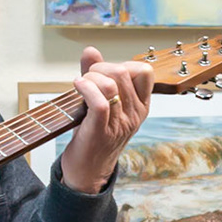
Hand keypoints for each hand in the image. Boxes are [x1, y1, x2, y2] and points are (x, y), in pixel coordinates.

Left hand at [58, 46, 154, 192]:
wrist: (87, 171)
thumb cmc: (94, 135)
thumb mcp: (102, 103)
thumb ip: (96, 75)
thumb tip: (91, 50)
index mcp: (140, 106)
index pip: (145, 71)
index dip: (123, 64)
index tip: (106, 75)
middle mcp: (134, 114)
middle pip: (123, 72)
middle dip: (99, 68)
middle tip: (87, 79)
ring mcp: (120, 124)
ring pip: (110, 84)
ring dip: (90, 78)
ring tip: (81, 86)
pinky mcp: (101, 131)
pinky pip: (100, 101)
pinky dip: (86, 88)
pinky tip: (77, 87)